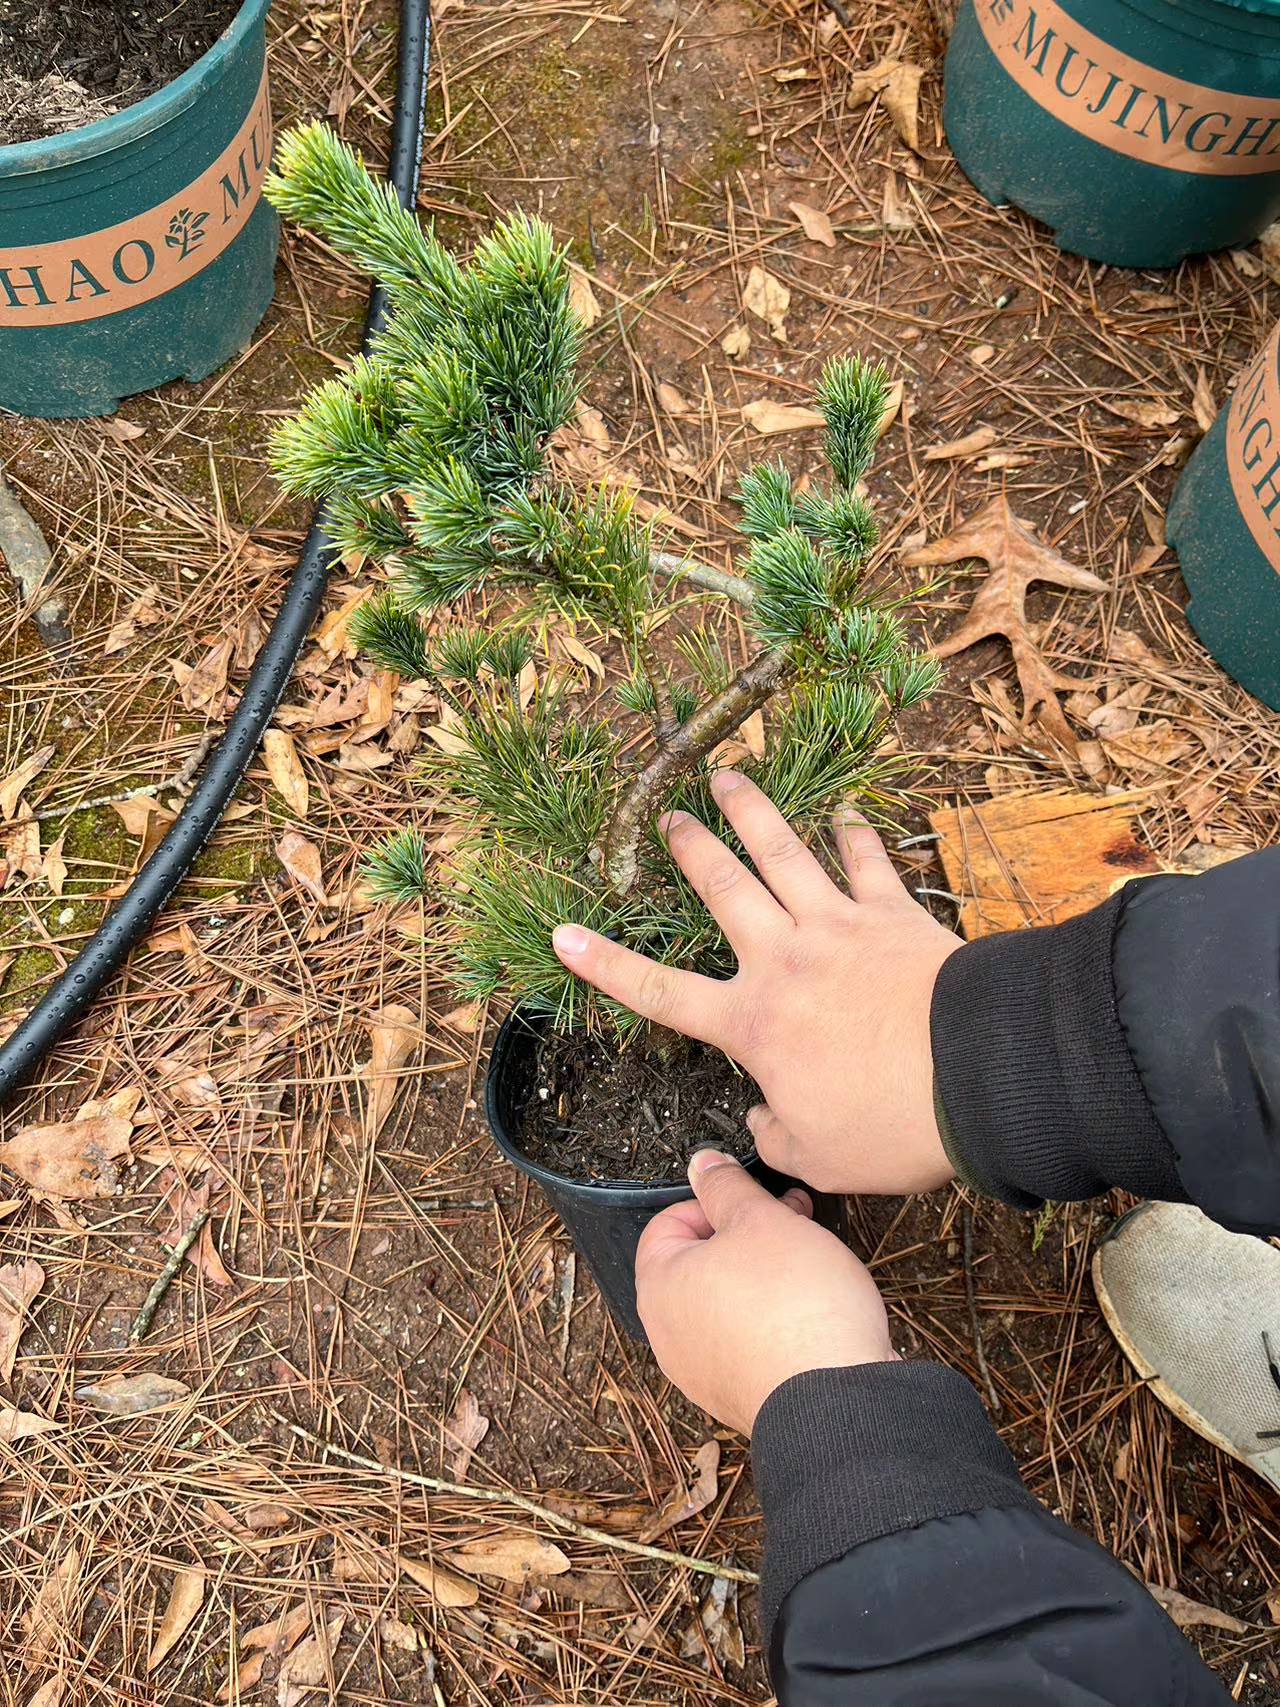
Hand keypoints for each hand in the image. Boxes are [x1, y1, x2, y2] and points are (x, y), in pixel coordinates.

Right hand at [553, 770, 960, 1193]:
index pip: (660, 994)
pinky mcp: (893, 916)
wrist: (976, 1074)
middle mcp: (784, 961)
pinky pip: (868, 865)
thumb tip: (759, 1120)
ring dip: (752, 813)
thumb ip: (775, 1137)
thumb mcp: (817, 1159)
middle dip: (690, 850)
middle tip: (668, 816)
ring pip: (783, 856)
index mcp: (753, 1024)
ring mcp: (839, 928)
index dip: (605, 966)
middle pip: (724, 891)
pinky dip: (855, 836)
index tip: (565, 935)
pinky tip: (846, 812)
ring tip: (729, 776)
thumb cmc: (891, 1125)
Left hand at [637, 1149, 895, 1433]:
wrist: (838, 1403)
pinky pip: (749, 1339)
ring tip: (811, 1259)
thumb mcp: (760, 1220)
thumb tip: (702, 1164)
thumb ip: (727, 1187)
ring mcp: (704, 1372)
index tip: (754, 1198)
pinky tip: (814, 1306)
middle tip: (794, 1219)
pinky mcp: (742, 1394)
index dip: (714, 1201)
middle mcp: (671, 1336)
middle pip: (701, 1262)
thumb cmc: (794, 1306)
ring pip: (728, 1301)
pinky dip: (774, 1316)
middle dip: (748, 1233)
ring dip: (765, 1273)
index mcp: (660, 1287)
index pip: (668, 1223)